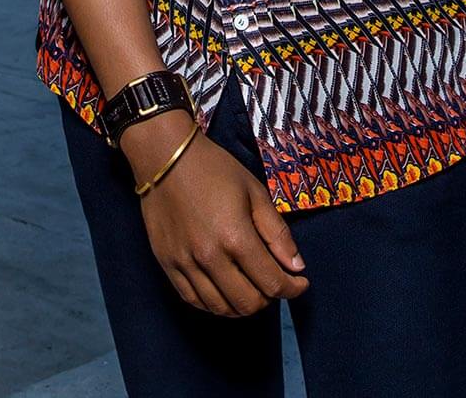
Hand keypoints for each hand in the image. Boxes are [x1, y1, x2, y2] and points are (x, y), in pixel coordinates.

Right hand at [123, 113, 308, 316]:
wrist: (165, 156)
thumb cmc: (213, 168)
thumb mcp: (254, 192)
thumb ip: (276, 232)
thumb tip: (296, 267)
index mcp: (236, 237)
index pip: (272, 283)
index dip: (293, 289)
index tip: (300, 283)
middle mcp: (210, 257)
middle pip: (248, 303)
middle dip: (269, 298)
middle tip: (273, 282)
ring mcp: (185, 263)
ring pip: (220, 308)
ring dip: (242, 305)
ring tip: (251, 288)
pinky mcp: (167, 264)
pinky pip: (193, 300)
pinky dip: (214, 304)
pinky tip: (224, 291)